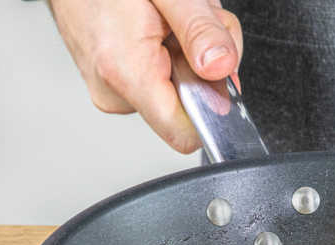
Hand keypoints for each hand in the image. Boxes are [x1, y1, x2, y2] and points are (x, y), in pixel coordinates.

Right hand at [47, 0, 242, 152]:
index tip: (218, 76)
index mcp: (125, 71)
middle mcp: (114, 92)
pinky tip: (160, 29)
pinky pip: (162, 84)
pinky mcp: (113, 86)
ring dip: (191, 56)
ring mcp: (112, 92)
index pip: (184, 134)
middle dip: (205, 65)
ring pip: (180, 92)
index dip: (213, 107)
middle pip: (190, 107)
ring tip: (170, 21)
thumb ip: (200, 30)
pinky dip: (173, 56)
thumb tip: (222, 68)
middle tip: (190, 24)